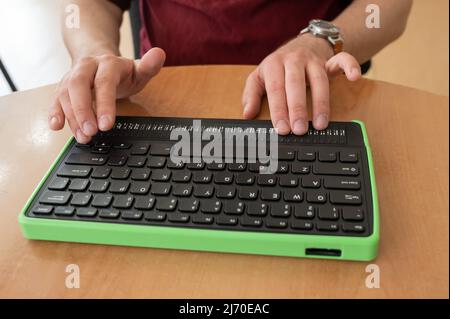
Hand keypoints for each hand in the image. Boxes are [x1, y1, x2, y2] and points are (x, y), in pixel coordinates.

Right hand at [49, 48, 165, 142]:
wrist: (100, 60)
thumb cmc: (122, 71)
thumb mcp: (139, 69)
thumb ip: (150, 66)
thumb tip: (159, 54)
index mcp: (107, 63)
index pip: (104, 83)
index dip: (104, 104)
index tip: (106, 125)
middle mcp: (86, 67)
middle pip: (78, 86)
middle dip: (83, 111)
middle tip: (91, 132)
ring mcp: (72, 77)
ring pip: (66, 94)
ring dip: (72, 117)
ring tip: (83, 137)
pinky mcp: (63, 87)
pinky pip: (56, 98)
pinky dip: (55, 112)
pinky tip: (56, 125)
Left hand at [242, 34, 360, 134]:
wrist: (301, 45)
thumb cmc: (278, 67)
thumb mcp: (259, 77)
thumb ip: (252, 95)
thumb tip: (247, 114)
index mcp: (274, 65)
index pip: (276, 90)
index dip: (278, 110)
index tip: (281, 129)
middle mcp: (293, 60)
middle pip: (295, 85)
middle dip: (297, 109)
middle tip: (298, 130)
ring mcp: (313, 60)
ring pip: (319, 79)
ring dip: (321, 103)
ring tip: (320, 124)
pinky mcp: (329, 60)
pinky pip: (342, 59)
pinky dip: (350, 66)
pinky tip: (355, 78)